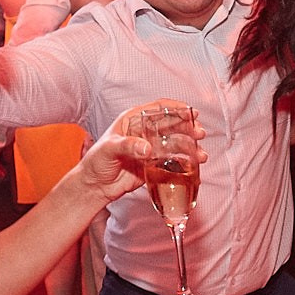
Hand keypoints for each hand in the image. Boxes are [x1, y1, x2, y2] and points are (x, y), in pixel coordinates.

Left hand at [75, 101, 206, 203]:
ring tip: (200, 154)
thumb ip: (127, 146)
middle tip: (199, 133)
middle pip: (171, 125)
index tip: (191, 111)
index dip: (176, 108)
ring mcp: (150, 149)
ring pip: (174, 144)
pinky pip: (171, 162)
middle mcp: (144, 133)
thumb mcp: (108, 149)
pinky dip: (184, 164)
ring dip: (189, 147)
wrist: (94, 187)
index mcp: (132, 121)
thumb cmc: (95, 162)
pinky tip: (193, 166)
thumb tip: (147, 148)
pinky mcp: (153, 165)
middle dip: (188, 128)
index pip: (158, 108)